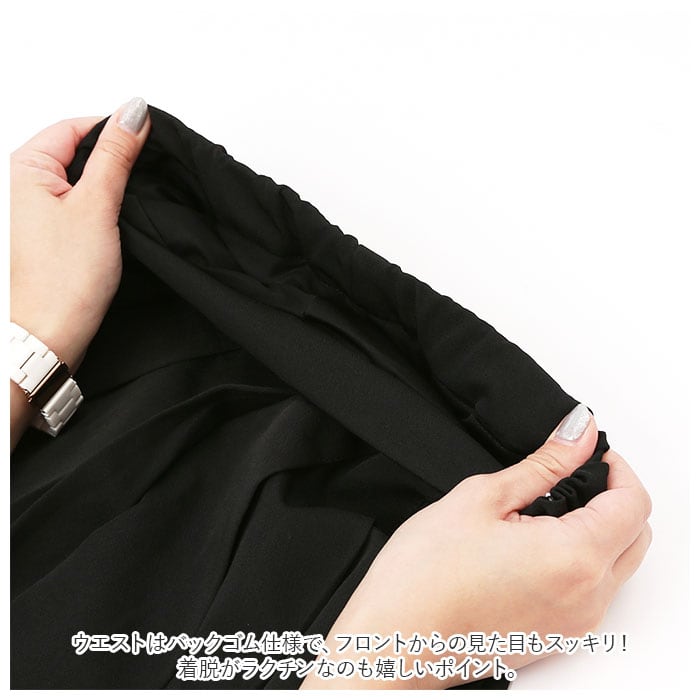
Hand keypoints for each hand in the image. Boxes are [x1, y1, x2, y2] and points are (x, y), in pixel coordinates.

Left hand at [10, 98, 149, 448]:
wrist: (49, 335)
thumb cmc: (63, 280)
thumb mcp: (98, 206)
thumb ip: (116, 155)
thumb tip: (134, 111)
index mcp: (23, 167)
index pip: (76, 126)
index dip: (115, 131)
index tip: (150, 143)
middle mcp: (21, 185)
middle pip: (78, 150)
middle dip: (114, 160)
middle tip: (143, 182)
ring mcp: (34, 210)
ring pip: (81, 179)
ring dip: (109, 187)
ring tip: (128, 208)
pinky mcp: (49, 232)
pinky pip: (80, 204)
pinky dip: (101, 208)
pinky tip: (117, 224)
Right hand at [301, 405, 651, 689]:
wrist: (395, 638)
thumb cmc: (425, 574)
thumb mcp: (483, 497)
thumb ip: (543, 464)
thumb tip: (577, 434)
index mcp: (573, 558)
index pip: (634, 504)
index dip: (618, 469)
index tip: (592, 454)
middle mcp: (587, 599)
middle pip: (637, 536)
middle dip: (616, 498)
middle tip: (573, 476)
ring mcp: (575, 624)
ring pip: (619, 566)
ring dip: (601, 530)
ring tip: (545, 510)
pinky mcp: (557, 638)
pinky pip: (595, 592)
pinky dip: (583, 560)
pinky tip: (535, 545)